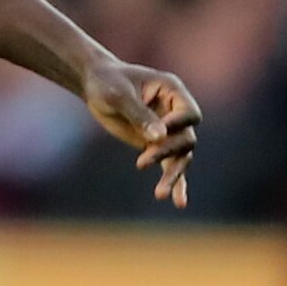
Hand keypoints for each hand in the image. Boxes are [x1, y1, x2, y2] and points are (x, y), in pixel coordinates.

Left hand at [81, 59, 201, 208]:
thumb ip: (140, 115)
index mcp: (173, 91)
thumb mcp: (119, 95)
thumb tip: (159, 137)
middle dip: (167, 152)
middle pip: (186, 139)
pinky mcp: (157, 146)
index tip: (158, 133)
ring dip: (173, 175)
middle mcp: (176, 112)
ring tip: (160, 194)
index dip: (178, 125)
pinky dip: (175, 183)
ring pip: (180, 157)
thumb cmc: (108, 82)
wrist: (96, 86)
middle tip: (140, 162)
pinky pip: (170, 165)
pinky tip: (178, 202)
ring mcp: (168, 131)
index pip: (189, 114)